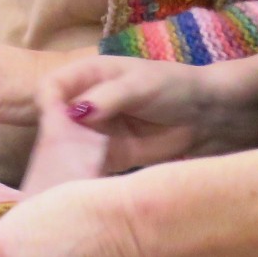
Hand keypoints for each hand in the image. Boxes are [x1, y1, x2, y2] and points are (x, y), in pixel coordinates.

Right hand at [35, 54, 257, 172]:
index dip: (49, 104)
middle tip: (68, 154)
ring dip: (66, 159)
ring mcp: (95, 132)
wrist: (208, 116)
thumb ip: (108, 97)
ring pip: (65, 146)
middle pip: (53, 119)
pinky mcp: (108, 156)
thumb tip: (75, 113)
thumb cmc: (174, 87)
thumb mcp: (141, 85)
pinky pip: (85, 165)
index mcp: (88, 75)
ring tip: (75, 171)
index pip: (51, 87)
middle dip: (54, 137)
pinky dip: (82, 173)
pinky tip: (86, 181)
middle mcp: (85, 102)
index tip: (57, 123)